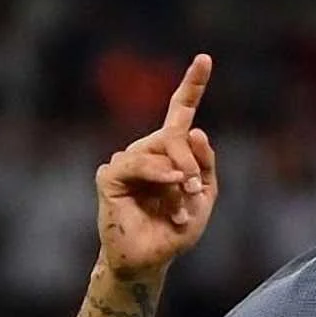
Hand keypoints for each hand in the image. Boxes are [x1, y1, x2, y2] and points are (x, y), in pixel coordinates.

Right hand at [95, 54, 216, 276]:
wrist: (152, 258)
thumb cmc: (176, 228)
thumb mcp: (205, 196)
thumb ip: (205, 164)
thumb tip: (198, 130)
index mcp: (172, 152)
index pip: (181, 112)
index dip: (192, 85)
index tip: (205, 58)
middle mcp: (148, 150)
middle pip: (175, 133)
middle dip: (191, 162)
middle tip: (194, 190)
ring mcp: (127, 160)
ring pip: (159, 150)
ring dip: (178, 180)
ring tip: (180, 205)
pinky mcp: (110, 175)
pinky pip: (137, 164)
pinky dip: (158, 176)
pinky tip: (169, 188)